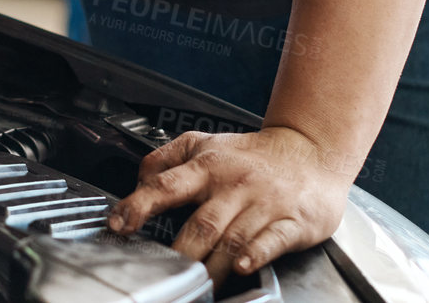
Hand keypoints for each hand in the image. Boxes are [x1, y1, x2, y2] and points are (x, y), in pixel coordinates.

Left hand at [107, 127, 352, 282]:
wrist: (310, 152)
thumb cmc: (251, 155)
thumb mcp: (203, 144)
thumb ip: (165, 160)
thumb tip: (138, 183)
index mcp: (206, 167)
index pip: (165, 185)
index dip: (138, 205)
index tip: (118, 225)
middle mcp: (232, 186)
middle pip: (200, 223)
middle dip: (178, 252)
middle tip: (160, 274)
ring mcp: (263, 204)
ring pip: (232, 239)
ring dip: (211, 265)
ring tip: (195, 285)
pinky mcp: (292, 222)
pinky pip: (272, 240)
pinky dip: (255, 255)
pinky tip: (241, 267)